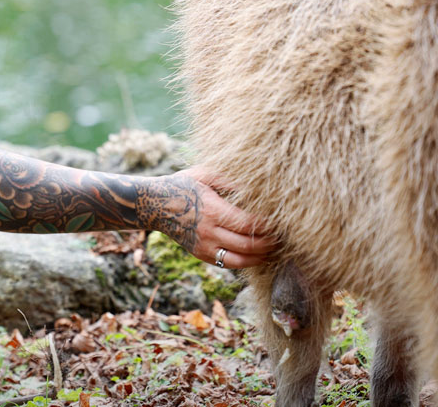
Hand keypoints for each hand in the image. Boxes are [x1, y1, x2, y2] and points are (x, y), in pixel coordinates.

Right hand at [162, 166, 277, 268]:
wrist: (154, 205)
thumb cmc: (182, 185)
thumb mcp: (205, 174)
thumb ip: (230, 179)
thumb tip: (257, 186)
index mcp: (212, 210)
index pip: (248, 224)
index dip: (268, 226)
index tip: (280, 221)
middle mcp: (208, 232)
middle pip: (248, 245)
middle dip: (269, 243)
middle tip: (283, 237)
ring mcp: (204, 246)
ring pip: (241, 260)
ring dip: (261, 256)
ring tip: (273, 248)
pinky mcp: (201, 255)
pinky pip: (228, 263)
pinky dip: (246, 262)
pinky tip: (256, 254)